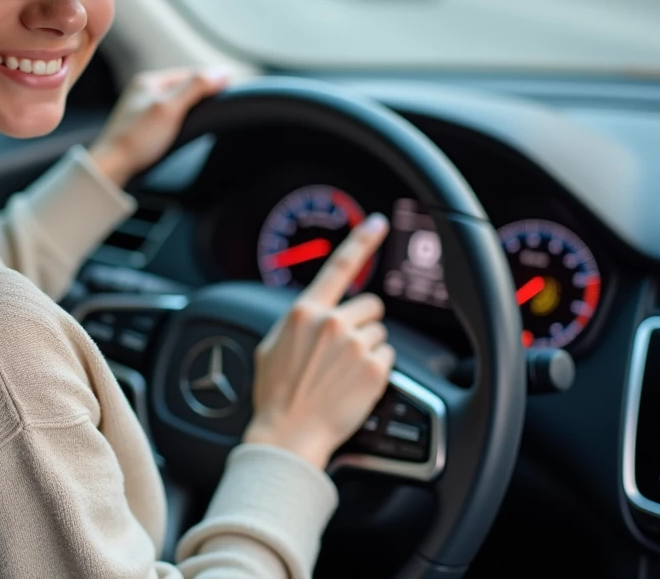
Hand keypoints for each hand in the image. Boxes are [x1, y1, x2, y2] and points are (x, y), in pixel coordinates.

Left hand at [88, 67, 229, 186]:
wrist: (111, 167)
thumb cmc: (137, 138)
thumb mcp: (170, 109)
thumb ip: (196, 88)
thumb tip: (223, 72)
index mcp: (148, 81)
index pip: (189, 74)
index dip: (210, 81)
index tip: (230, 90)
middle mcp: (143, 92)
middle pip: (183, 87)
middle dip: (202, 95)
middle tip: (220, 107)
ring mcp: (141, 109)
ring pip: (176, 103)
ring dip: (191, 109)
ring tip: (205, 119)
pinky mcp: (141, 127)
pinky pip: (168, 116)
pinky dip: (181, 120)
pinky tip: (185, 131)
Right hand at [243, 213, 395, 470]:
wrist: (288, 436)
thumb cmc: (276, 397)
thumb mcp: (271, 346)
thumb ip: (296, 323)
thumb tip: (310, 315)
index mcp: (305, 313)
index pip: (339, 267)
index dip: (362, 241)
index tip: (378, 224)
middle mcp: (332, 323)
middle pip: (370, 305)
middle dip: (362, 323)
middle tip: (343, 352)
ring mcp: (355, 346)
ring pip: (380, 333)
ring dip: (369, 349)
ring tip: (344, 373)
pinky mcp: (374, 369)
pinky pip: (388, 358)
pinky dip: (377, 371)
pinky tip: (354, 385)